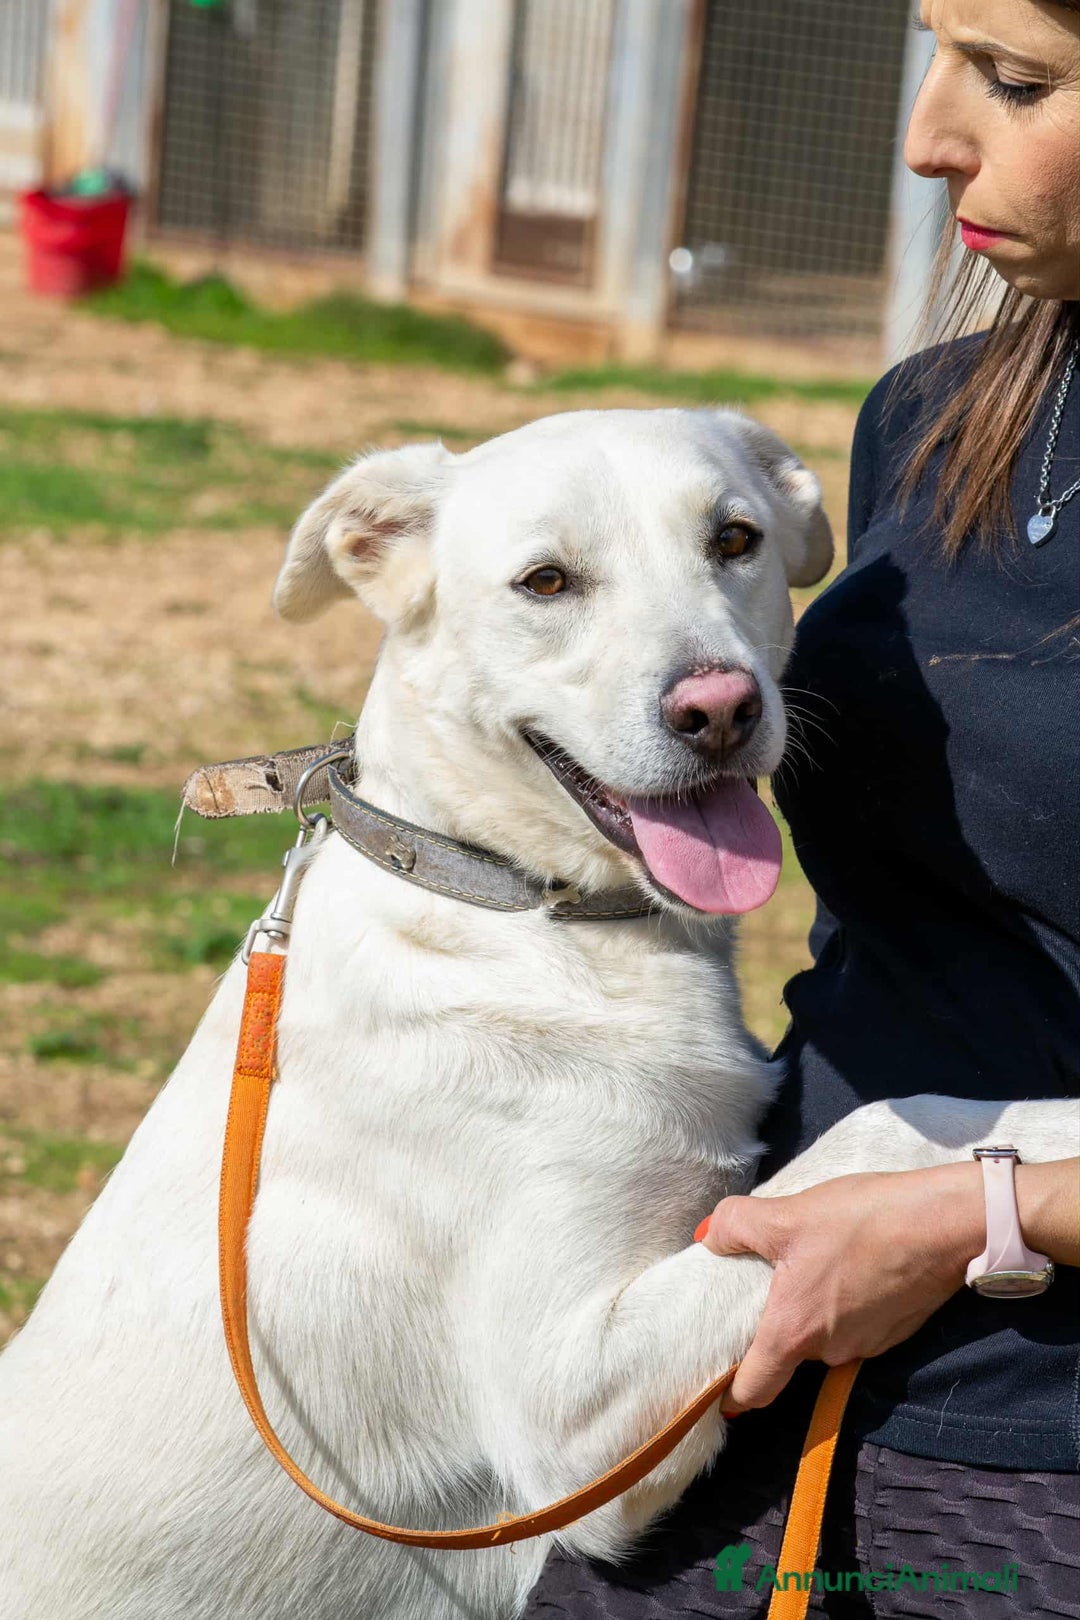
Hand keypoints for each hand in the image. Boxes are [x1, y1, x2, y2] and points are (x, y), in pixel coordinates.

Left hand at [698, 1162, 985, 1413]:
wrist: (947, 1225)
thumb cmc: (862, 1222)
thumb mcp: (787, 1215)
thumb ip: (736, 1226)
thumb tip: (708, 1237)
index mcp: (795, 1334)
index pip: (754, 1391)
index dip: (731, 1394)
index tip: (717, 1386)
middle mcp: (831, 1352)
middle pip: (789, 1355)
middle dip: (776, 1327)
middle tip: (767, 1284)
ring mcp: (869, 1344)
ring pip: (824, 1337)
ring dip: (813, 1311)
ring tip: (812, 1263)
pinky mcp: (896, 1330)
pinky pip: (855, 1325)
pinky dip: (845, 1303)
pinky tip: (849, 1263)